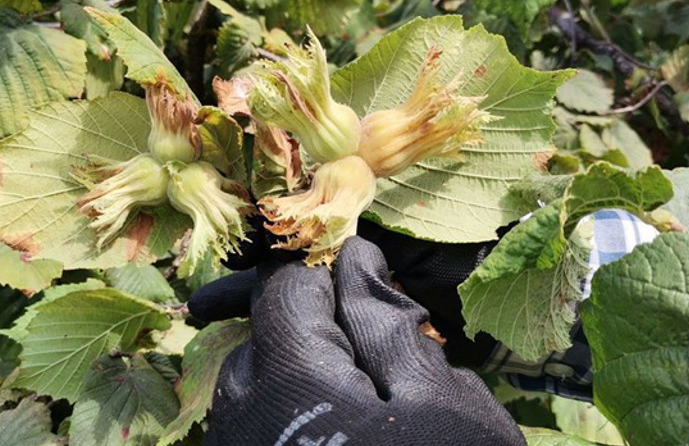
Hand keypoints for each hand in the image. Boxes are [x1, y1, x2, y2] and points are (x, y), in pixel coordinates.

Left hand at [191, 237, 525, 444]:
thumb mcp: (442, 402)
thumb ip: (386, 324)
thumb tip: (355, 261)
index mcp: (292, 387)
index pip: (285, 294)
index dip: (327, 275)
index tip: (366, 276)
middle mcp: (245, 427)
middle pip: (260, 341)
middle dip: (311, 328)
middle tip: (373, 347)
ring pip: (251, 390)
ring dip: (298, 375)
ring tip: (357, 395)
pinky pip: (253, 434)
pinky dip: (290, 417)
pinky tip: (339, 433)